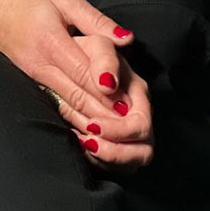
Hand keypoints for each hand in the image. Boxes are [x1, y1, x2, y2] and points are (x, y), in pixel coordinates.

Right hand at [0, 0, 136, 131]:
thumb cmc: (29, 4)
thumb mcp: (65, 0)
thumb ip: (96, 20)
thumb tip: (125, 39)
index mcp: (51, 41)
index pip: (82, 70)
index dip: (105, 88)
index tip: (127, 102)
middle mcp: (41, 65)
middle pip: (77, 95)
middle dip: (104, 114)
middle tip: (130, 126)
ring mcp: (35, 80)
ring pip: (68, 107)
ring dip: (93, 122)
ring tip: (118, 136)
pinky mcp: (34, 87)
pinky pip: (58, 107)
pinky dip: (76, 122)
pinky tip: (93, 134)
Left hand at [63, 37, 153, 174]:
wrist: (68, 56)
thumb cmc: (84, 50)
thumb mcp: (94, 45)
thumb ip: (104, 59)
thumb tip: (108, 83)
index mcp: (138, 92)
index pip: (140, 124)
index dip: (118, 131)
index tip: (91, 125)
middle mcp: (137, 113)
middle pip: (141, 151)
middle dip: (113, 151)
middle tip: (86, 139)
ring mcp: (128, 130)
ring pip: (129, 163)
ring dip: (105, 159)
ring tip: (81, 142)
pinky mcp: (114, 140)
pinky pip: (113, 165)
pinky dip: (97, 161)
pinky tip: (78, 143)